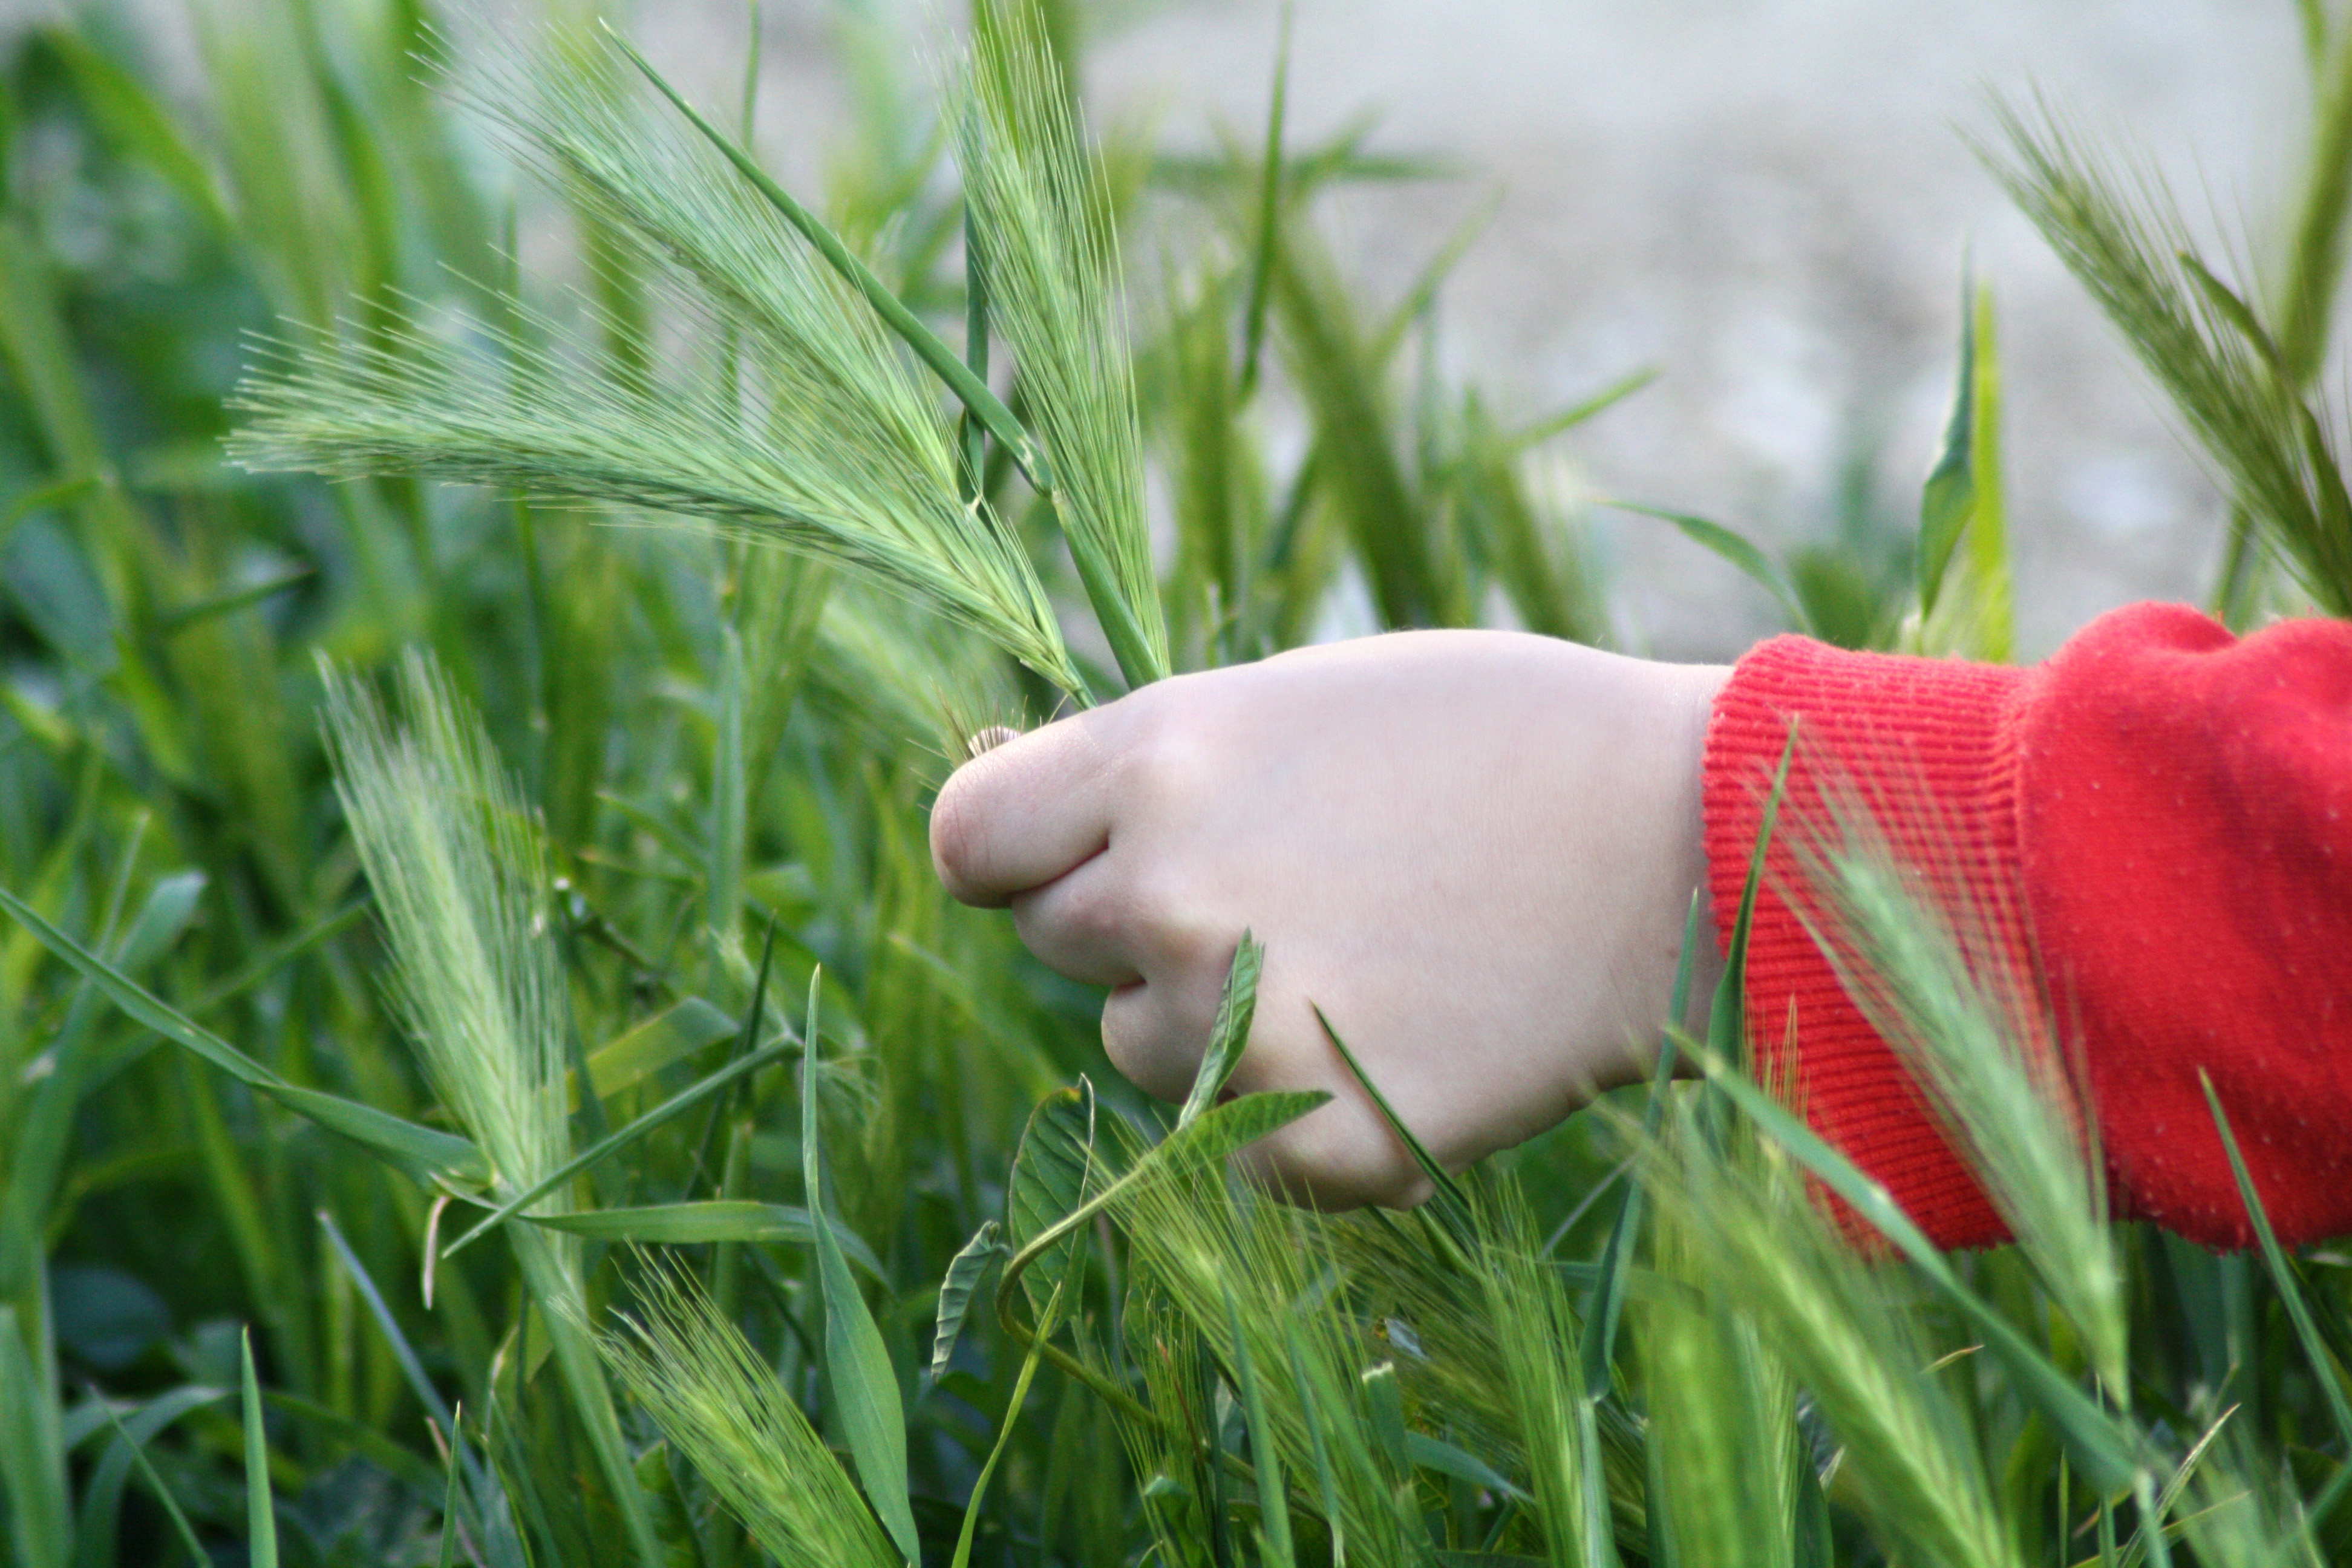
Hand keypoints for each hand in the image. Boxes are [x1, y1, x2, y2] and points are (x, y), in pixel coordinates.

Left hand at [929, 629, 1728, 1207]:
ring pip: (1139, 1053)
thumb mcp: (1304, 700)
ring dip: (1215, 1023)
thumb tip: (1061, 846)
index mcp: (1160, 758)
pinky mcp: (1325, 1140)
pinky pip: (1236, 1150)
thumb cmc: (1504, 740)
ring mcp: (1243, 1026)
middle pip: (1054, 943)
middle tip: (1275, 895)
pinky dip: (1300, 1115)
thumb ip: (1165, 770)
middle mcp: (1171, 892)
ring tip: (1367, 956)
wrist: (1693, 841)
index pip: (969, 841)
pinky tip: (1407, 1037)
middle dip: (1131, 925)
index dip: (1015, 853)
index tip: (1064, 859)